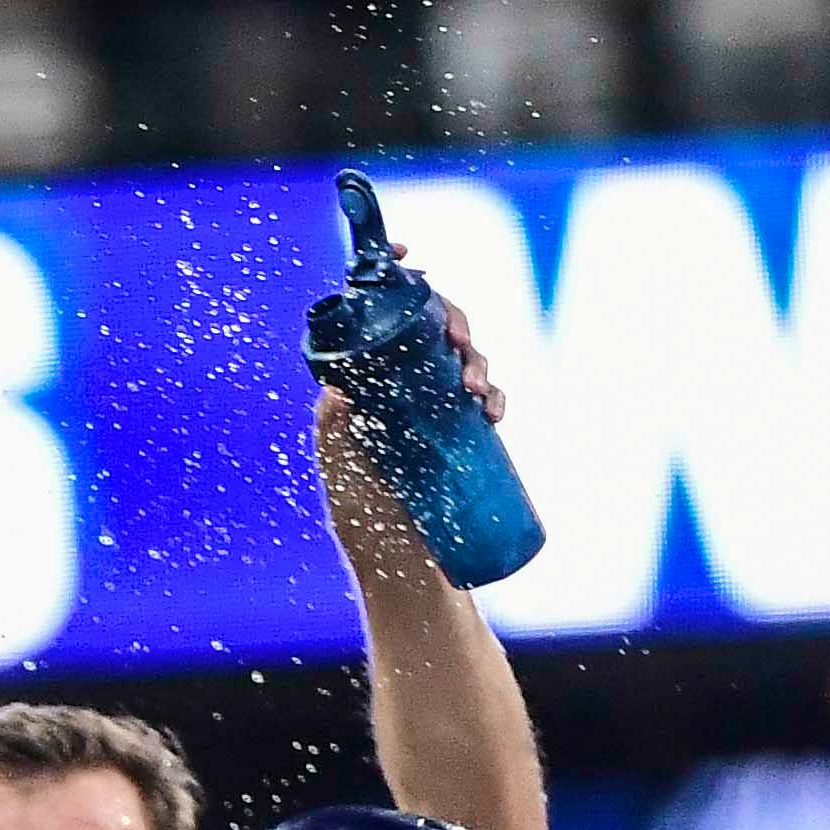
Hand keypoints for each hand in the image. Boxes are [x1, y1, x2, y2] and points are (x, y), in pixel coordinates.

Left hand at [315, 296, 502, 552]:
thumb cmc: (364, 526)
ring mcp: (434, 412)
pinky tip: (492, 408)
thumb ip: (334, 433)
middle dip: (452, 319)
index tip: (409, 253)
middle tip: (460, 341)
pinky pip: (486, 400)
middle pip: (428, 330)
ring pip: (461, 360)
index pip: (375, 323)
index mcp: (364, 388)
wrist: (407, 575)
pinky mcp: (463, 437)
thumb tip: (335, 389)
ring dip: (477, 358)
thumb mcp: (341, 474)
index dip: (394, 282)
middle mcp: (399, 392)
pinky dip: (495, 395)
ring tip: (478, 388)